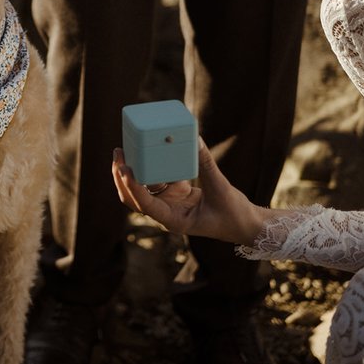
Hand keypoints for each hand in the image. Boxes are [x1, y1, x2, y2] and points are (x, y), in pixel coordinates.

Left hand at [112, 139, 268, 244]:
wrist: (245, 224)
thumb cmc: (233, 215)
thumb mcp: (221, 189)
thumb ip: (206, 165)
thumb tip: (195, 139)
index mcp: (174, 220)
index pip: (146, 205)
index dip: (133, 188)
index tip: (125, 170)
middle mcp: (166, 213)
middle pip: (134, 197)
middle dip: (122, 177)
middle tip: (118, 152)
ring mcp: (169, 203)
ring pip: (141, 188)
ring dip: (130, 171)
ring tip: (123, 149)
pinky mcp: (175, 194)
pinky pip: (157, 179)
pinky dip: (151, 166)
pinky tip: (147, 150)